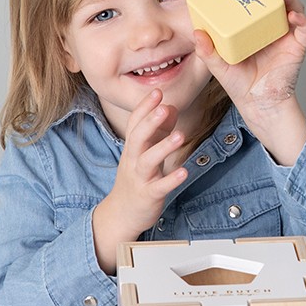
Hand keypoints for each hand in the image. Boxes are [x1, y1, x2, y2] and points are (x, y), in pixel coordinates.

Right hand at [92, 89, 187, 272]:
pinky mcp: (148, 195)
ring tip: (180, 136)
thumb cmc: (137, 178)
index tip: (156, 91)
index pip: (136, 122)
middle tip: (164, 106)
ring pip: (148, 160)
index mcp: (133, 147)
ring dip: (164, 147)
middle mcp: (134, 160)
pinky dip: (171, 179)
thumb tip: (171, 108)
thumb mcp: (145, 151)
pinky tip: (184, 171)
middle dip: (151, 121)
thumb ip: (159, 130)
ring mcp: (140, 178)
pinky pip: (160, 186)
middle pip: (138, 137)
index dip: (145, 107)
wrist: (121, 213)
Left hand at [192, 0, 305, 164]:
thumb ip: (207, 51)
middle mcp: (270, 29)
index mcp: (252, 29)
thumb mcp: (218, 66)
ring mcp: (285, 37)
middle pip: (275, 1)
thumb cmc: (240, 85)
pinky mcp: (297, 47)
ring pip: (293, 8)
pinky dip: (302, 19)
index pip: (254, 3)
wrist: (258, 104)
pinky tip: (293, 15)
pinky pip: (305, 28)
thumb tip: (197, 33)